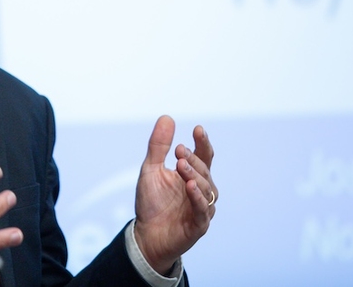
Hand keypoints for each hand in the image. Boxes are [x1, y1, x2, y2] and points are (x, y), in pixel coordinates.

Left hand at [133, 116, 216, 274]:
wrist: (146, 235)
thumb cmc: (152, 202)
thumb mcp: (151, 169)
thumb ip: (158, 146)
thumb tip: (167, 117)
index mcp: (193, 175)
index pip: (204, 156)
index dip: (203, 143)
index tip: (198, 129)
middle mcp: (201, 190)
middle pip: (205, 170)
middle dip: (193, 159)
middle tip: (178, 150)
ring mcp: (202, 208)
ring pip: (206, 189)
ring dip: (194, 175)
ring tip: (180, 165)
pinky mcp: (199, 225)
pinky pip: (203, 210)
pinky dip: (197, 197)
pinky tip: (190, 186)